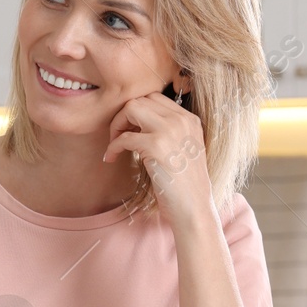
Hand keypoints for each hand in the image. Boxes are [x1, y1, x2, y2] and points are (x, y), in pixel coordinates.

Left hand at [102, 90, 212, 221]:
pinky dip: (113, 147)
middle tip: (118, 136)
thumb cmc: (184, 185)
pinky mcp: (157, 147)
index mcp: (190, 119)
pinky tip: (111, 158)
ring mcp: (170, 131)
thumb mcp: (182, 149)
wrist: (194, 209)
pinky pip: (124, 137)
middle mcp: (182, 120)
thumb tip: (135, 122)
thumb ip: (167, 131)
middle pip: (141, 99)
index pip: (155, 97)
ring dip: (116, 125)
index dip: (136, 111)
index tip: (130, 129)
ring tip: (114, 144)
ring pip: (131, 109)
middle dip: (123, 115)